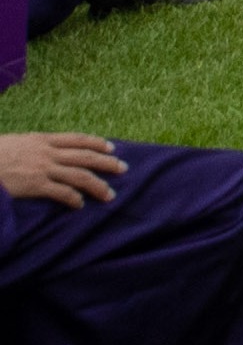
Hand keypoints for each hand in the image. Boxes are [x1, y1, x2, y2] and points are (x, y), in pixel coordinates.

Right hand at [0, 135, 124, 208]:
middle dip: (107, 163)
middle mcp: (47, 152)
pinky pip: (62, 192)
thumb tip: (45, 149)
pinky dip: (74, 199)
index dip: (97, 143)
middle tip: (123, 169)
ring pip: (80, 176)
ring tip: (109, 195)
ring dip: (98, 186)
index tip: (111, 149)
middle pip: (86, 156)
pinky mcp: (35, 185)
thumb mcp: (17, 142)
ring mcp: (43, 169)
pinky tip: (80, 205)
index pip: (78, 139)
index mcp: (43, 140)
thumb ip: (34, 146)